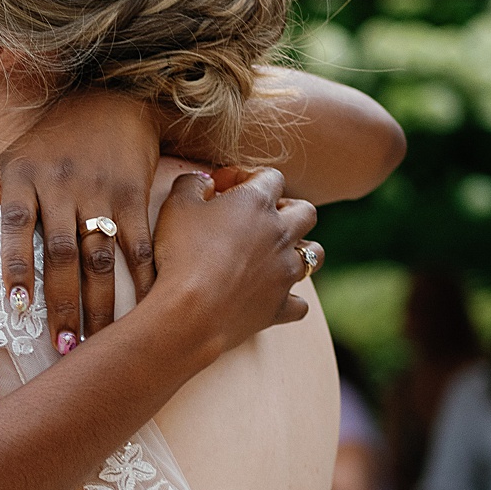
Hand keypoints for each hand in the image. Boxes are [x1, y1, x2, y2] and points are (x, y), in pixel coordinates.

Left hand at [0, 92, 161, 352]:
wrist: (113, 99)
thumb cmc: (51, 142)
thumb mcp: (9, 160)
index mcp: (23, 176)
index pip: (15, 225)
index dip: (16, 266)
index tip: (17, 309)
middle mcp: (61, 182)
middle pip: (61, 252)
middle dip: (61, 302)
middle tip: (63, 345)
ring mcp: (100, 188)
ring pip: (99, 255)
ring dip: (100, 302)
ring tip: (98, 341)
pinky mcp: (134, 193)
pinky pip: (138, 243)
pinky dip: (141, 279)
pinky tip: (141, 310)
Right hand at [149, 169, 321, 363]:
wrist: (188, 312)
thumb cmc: (180, 254)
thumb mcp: (175, 206)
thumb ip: (192, 184)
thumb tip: (205, 183)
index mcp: (257, 203)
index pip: (270, 177)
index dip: (246, 177)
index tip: (222, 189)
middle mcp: (280, 234)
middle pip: (306, 212)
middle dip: (288, 209)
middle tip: (262, 218)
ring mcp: (285, 272)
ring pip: (315, 254)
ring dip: (301, 250)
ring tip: (278, 254)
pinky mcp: (280, 307)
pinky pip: (300, 304)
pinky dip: (289, 299)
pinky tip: (272, 296)